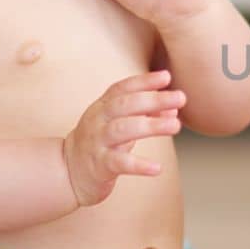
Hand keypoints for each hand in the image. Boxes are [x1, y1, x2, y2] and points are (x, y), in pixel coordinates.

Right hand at [63, 69, 185, 206]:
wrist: (69, 172)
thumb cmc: (101, 144)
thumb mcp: (121, 124)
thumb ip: (146, 114)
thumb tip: (174, 107)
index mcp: (102, 107)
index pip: (122, 88)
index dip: (144, 81)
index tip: (166, 77)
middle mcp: (97, 120)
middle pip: (124, 105)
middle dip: (153, 99)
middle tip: (180, 98)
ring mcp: (97, 142)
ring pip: (122, 129)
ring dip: (151, 126)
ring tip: (176, 125)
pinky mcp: (99, 165)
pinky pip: (119, 163)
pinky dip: (139, 165)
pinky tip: (157, 168)